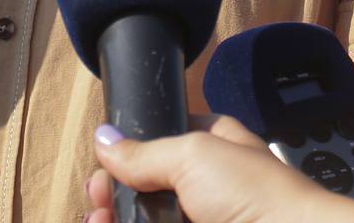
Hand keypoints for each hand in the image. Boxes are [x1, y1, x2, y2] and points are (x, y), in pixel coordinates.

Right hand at [85, 116, 353, 222]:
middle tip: (97, 203)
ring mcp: (202, 218)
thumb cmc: (256, 194)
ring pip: (148, 218)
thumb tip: (104, 139)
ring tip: (98, 222)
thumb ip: (145, 151)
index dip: (127, 154)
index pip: (158, 143)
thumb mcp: (194, 155)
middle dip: (114, 194)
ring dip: (117, 218)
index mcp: (211, 145)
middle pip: (146, 188)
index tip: (102, 169)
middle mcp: (205, 185)